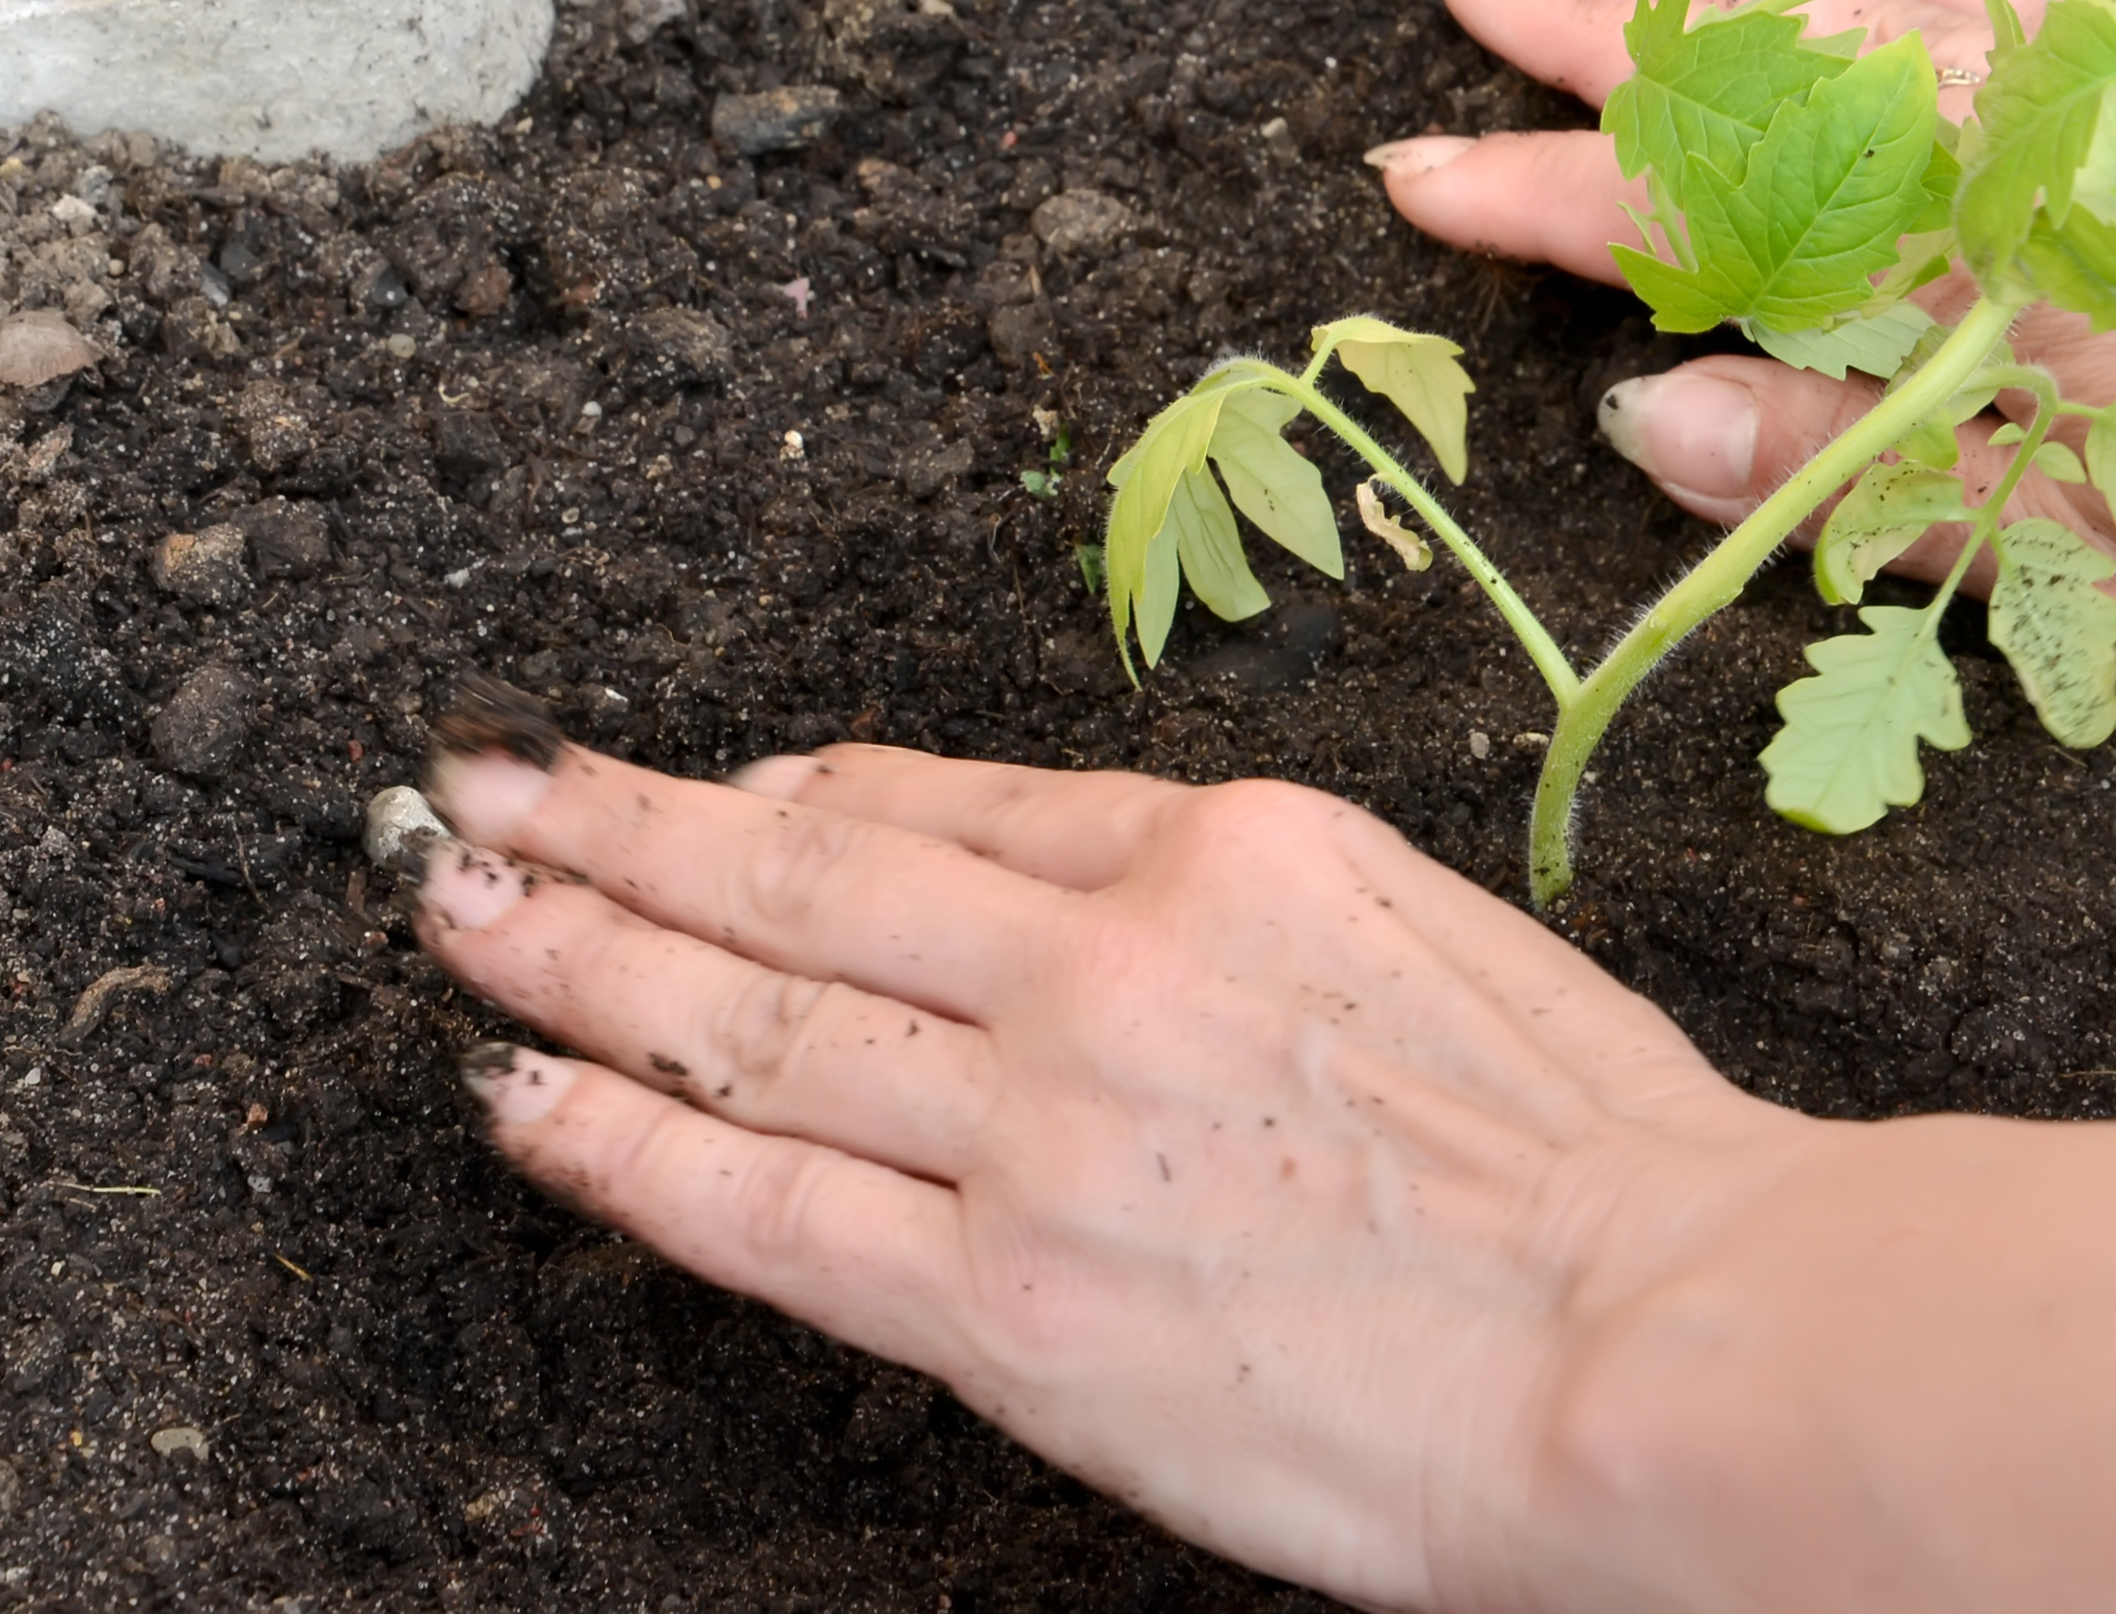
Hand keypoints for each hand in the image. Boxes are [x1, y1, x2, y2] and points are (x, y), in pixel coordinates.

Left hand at [411, 730, 1803, 1610]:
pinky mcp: (1009, 1307)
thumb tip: (1073, 893)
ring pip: (751, 1015)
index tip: (707, 794)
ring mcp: (1041, 1126)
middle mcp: (1105, 956)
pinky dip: (627, 1148)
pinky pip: (767, 1210)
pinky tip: (521, 1106)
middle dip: (617, 825)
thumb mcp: (1430, 933)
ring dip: (574, 956)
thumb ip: (1239, 906)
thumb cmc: (1600, 1156)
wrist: (1665, 1333)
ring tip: (450, 907)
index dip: (794, 797)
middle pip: (800, 874)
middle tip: (475, 782)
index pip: (946, 800)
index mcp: (1225, 846)